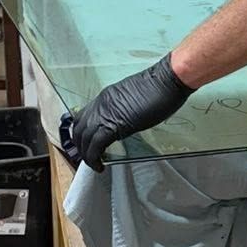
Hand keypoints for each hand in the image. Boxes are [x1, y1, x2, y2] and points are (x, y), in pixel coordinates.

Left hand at [59, 55, 193, 169]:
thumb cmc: (160, 87)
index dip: (82, 134)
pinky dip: (94, 157)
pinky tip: (100, 166)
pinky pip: (96, 144)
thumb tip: (123, 124)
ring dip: (86, 154)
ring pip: (84, 138)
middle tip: (90, 159)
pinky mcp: (113, 124)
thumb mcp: (135, 101)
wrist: (167, 81)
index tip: (88, 145)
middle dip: (81, 147)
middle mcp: (100, 104)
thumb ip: (124, 111)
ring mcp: (105, 113)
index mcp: (105, 97)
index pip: (83, 117)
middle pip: (79, 129)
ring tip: (95, 165)